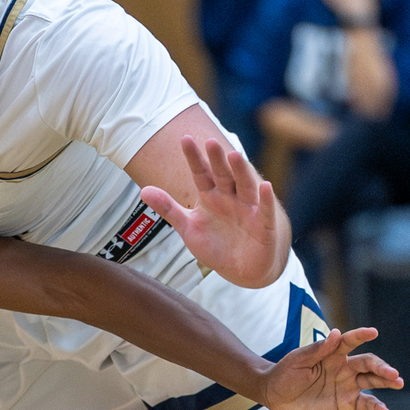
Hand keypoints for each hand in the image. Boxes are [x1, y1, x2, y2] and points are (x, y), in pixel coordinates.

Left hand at [141, 136, 286, 288]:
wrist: (241, 270)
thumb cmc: (215, 245)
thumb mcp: (188, 227)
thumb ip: (168, 208)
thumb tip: (143, 190)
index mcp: (211, 196)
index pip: (201, 173)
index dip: (194, 158)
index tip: (185, 139)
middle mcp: (230, 198)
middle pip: (223, 176)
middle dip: (217, 160)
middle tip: (210, 142)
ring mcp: (248, 210)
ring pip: (245, 187)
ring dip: (240, 172)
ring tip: (234, 155)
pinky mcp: (263, 226)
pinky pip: (265, 211)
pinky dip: (266, 200)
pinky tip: (266, 186)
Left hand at [261, 326, 402, 409]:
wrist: (276, 398)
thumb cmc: (284, 374)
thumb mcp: (297, 360)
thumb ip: (317, 349)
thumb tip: (336, 333)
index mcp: (332, 353)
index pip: (350, 342)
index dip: (361, 336)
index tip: (373, 331)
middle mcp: (344, 367)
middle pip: (368, 364)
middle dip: (382, 367)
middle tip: (393, 374)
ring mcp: (347, 385)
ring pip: (372, 382)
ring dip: (386, 382)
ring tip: (398, 383)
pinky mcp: (346, 403)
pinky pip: (365, 403)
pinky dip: (377, 407)